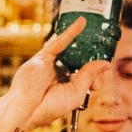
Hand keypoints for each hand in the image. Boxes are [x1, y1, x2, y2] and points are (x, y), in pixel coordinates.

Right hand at [7, 17, 112, 131]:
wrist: (26, 108)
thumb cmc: (48, 107)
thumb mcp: (76, 93)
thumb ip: (89, 75)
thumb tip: (105, 63)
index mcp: (68, 87)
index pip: (86, 76)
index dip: (95, 76)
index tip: (98, 83)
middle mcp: (59, 75)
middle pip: (79, 60)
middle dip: (90, 58)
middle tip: (103, 52)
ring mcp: (51, 65)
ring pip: (69, 49)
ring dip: (81, 41)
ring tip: (94, 30)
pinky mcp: (42, 58)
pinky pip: (59, 43)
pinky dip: (70, 32)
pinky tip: (81, 23)